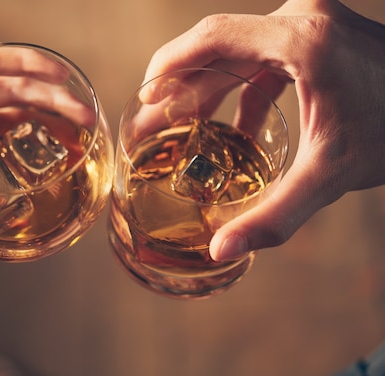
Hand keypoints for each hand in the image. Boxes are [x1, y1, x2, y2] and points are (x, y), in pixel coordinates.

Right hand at [143, 0, 384, 260]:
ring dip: (207, 90)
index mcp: (301, 40)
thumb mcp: (333, 173)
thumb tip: (222, 251)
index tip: (144, 99)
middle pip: (217, 46)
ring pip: (238, 53)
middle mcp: (302, 18)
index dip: (168, 66)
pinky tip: (236, 132)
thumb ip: (276, 214)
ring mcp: (312, 23)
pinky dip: (244, 93)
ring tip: (180, 128)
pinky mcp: (318, 37)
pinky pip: (264, 61)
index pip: (212, 38)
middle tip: (150, 126)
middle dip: (179, 88)